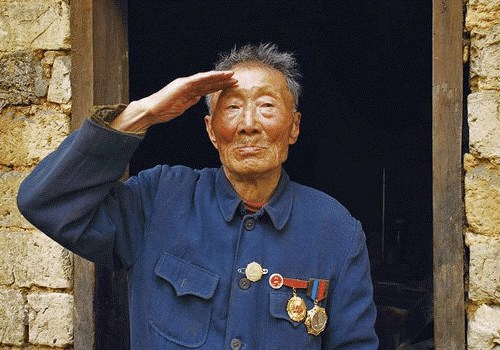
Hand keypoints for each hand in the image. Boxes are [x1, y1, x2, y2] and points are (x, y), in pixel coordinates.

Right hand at [110, 71, 236, 132]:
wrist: (151, 111)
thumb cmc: (164, 110)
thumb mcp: (182, 107)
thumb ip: (190, 101)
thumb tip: (199, 97)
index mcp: (188, 91)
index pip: (207, 87)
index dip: (219, 86)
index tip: (230, 85)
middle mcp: (188, 85)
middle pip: (208, 82)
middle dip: (222, 80)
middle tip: (235, 78)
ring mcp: (185, 84)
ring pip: (205, 79)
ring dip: (218, 77)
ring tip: (230, 75)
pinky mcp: (181, 85)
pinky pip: (197, 80)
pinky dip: (207, 78)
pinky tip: (216, 76)